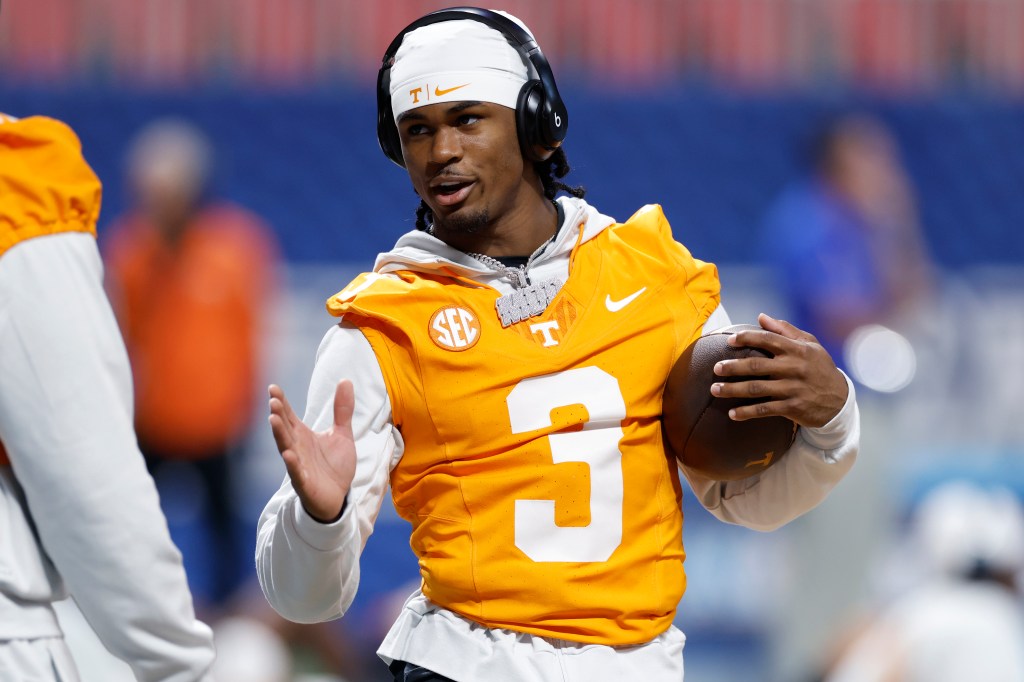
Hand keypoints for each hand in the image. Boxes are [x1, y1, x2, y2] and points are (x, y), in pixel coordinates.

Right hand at [268, 380, 355, 522]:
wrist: (338, 497)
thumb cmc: (334, 465)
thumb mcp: (342, 434)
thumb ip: (342, 409)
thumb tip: (345, 380)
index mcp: (303, 435)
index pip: (289, 415)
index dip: (281, 402)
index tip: (273, 387)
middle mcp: (297, 447)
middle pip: (285, 429)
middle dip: (278, 415)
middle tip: (273, 400)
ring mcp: (299, 465)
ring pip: (286, 448)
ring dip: (280, 435)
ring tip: (273, 420)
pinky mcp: (305, 483)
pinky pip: (297, 473)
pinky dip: (293, 465)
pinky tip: (288, 455)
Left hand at [710, 313, 848, 427]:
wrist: (840, 399)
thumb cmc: (819, 367)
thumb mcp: (810, 345)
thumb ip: (785, 330)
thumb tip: (761, 316)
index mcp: (796, 350)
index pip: (768, 339)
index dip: (747, 338)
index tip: (729, 341)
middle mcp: (793, 368)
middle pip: (756, 365)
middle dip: (732, 367)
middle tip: (715, 368)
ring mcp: (792, 388)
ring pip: (756, 388)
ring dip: (733, 390)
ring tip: (715, 389)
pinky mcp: (792, 407)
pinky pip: (765, 410)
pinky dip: (747, 412)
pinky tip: (732, 414)